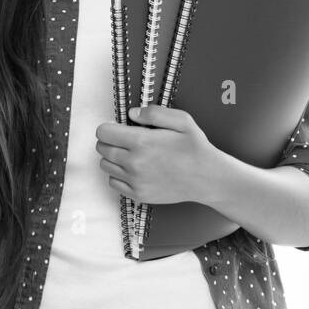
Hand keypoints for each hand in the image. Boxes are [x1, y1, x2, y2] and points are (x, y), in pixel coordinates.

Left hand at [94, 105, 222, 204]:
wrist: (207, 178)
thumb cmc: (195, 148)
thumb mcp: (182, 120)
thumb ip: (154, 113)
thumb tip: (131, 114)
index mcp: (142, 142)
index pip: (103, 133)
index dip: (109, 127)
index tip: (118, 127)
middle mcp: (134, 163)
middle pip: (102, 148)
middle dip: (109, 140)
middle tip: (124, 139)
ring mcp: (135, 181)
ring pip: (105, 165)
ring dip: (112, 157)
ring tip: (129, 153)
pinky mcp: (138, 195)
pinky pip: (113, 182)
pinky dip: (118, 174)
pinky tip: (132, 169)